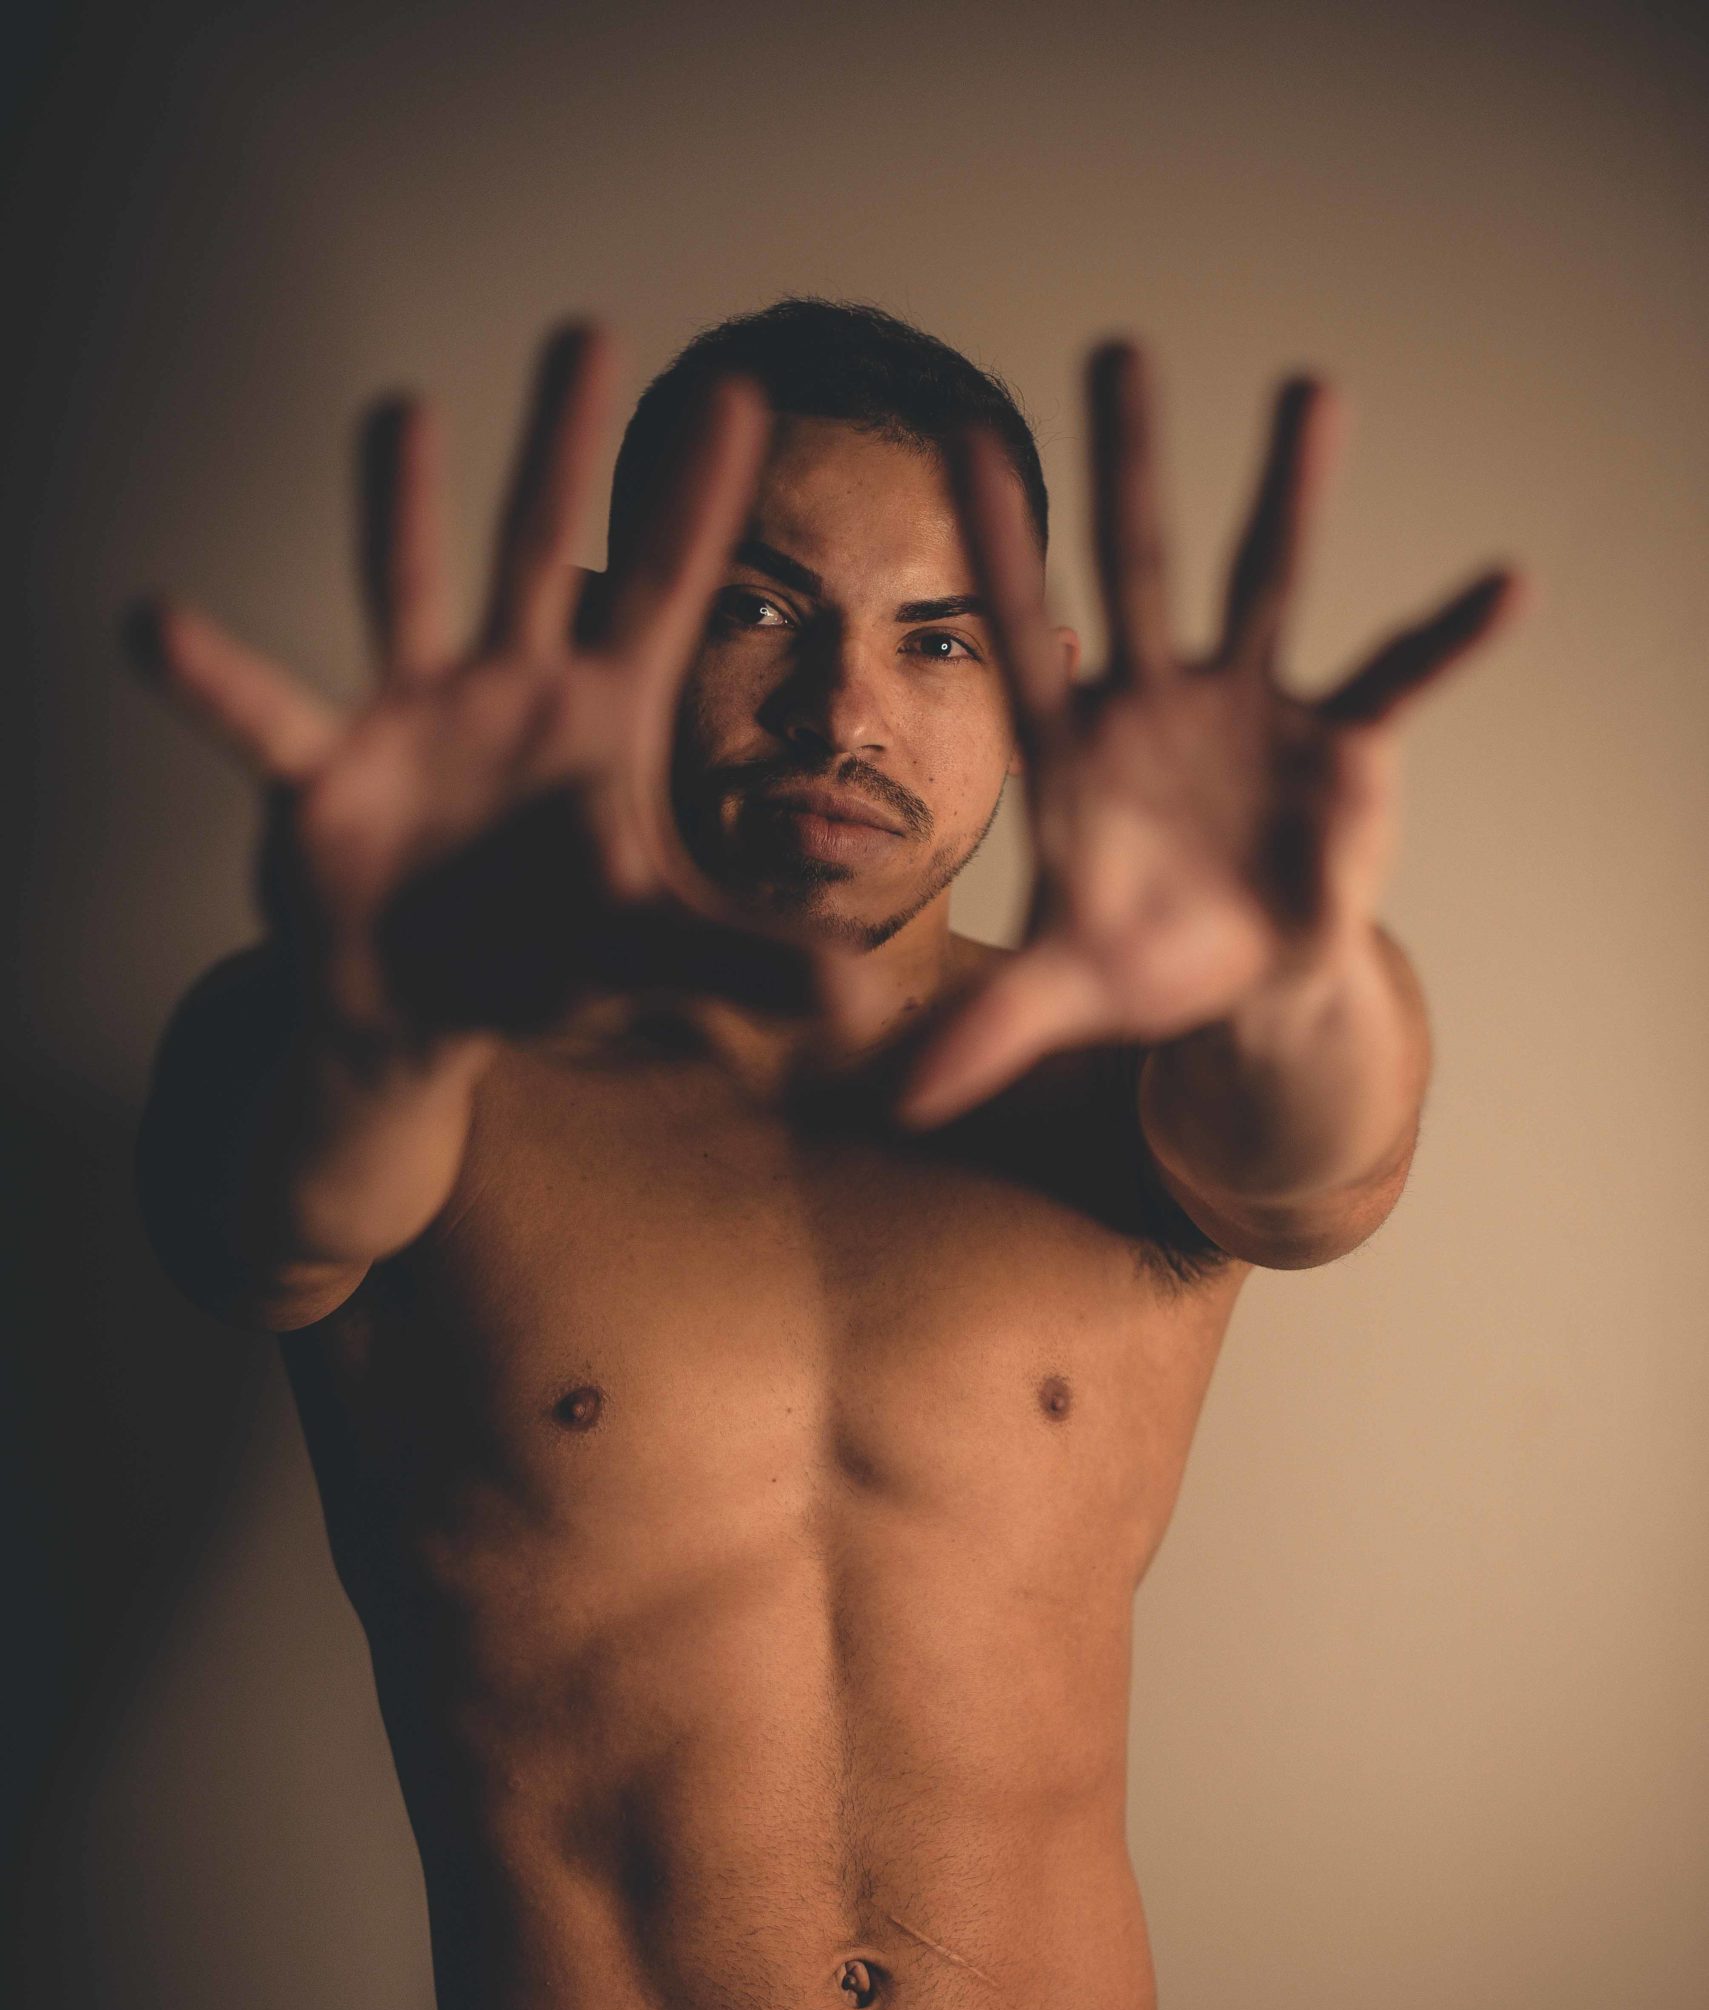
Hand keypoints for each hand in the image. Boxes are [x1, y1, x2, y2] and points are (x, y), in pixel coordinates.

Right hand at [128, 324, 818, 1065]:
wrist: (429, 1013)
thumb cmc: (546, 957)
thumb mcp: (652, 957)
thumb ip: (739, 959)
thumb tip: (852, 997)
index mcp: (597, 717)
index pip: (665, 591)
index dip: (700, 501)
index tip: (745, 392)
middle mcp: (505, 691)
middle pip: (538, 546)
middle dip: (563, 445)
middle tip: (588, 330)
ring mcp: (409, 719)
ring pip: (403, 592)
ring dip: (399, 506)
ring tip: (402, 411)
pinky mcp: (323, 778)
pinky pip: (267, 720)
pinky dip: (219, 683)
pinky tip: (161, 628)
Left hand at [899, 344, 1526, 1124]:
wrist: (1238, 975)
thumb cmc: (1137, 960)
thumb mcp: (1064, 993)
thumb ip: (986, 1027)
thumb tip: (890, 1100)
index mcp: (1076, 748)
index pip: (1025, 636)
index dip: (1000, 552)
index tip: (963, 440)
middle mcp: (1158, 700)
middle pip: (1138, 566)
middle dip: (1128, 465)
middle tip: (1113, 344)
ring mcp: (1250, 706)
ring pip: (1265, 582)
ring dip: (1288, 492)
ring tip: (1308, 386)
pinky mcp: (1337, 740)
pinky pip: (1393, 675)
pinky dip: (1444, 637)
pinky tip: (1504, 583)